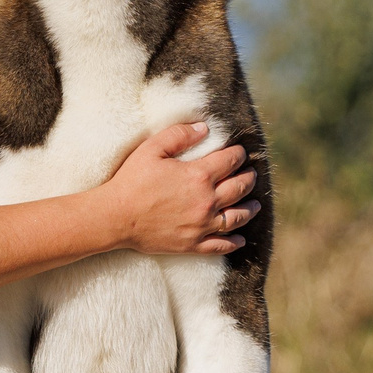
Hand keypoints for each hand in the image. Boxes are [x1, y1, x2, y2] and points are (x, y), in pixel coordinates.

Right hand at [97, 123, 259, 257]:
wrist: (116, 217)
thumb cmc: (132, 181)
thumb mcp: (152, 149)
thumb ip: (180, 135)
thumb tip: (204, 128)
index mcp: (199, 176)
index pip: (230, 162)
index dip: (238, 154)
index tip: (240, 152)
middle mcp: (207, 201)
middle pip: (239, 188)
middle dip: (249, 179)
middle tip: (252, 175)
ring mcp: (202, 225)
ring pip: (237, 217)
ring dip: (250, 209)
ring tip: (256, 204)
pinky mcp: (193, 244)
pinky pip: (221, 245)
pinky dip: (234, 242)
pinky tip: (240, 240)